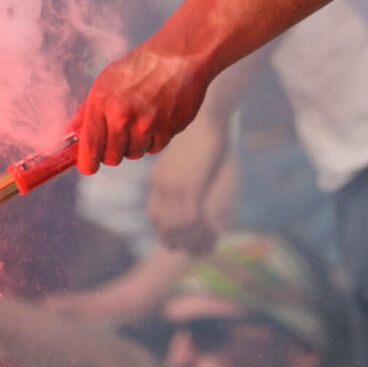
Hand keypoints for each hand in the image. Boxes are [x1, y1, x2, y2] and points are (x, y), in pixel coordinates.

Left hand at [77, 39, 215, 171]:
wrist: (181, 55)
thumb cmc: (141, 66)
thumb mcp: (107, 80)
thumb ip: (87, 110)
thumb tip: (69, 133)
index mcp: (102, 100)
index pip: (89, 146)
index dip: (87, 163)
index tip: (88, 166)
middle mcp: (122, 115)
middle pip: (111, 157)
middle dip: (113, 151)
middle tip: (119, 135)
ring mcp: (146, 124)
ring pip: (133, 154)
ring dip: (135, 144)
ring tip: (142, 120)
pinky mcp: (168, 130)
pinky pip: (154, 149)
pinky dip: (154, 139)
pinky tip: (157, 118)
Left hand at [149, 119, 237, 254]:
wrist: (207, 116)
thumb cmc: (200, 132)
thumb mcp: (186, 157)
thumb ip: (182, 175)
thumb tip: (190, 185)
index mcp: (159, 179)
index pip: (156, 216)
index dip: (166, 233)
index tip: (178, 243)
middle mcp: (162, 187)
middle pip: (165, 226)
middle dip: (181, 242)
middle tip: (199, 250)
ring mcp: (175, 188)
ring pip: (178, 226)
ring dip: (193, 240)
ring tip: (208, 247)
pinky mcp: (190, 186)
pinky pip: (190, 219)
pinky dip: (200, 231)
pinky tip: (211, 235)